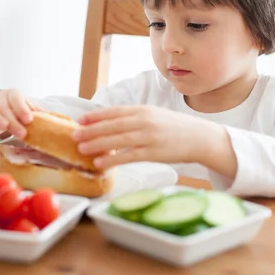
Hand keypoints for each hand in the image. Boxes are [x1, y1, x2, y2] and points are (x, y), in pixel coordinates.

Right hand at [0, 89, 37, 143]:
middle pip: (3, 106)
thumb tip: (52, 120)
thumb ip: (38, 113)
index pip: (16, 97)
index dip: (22, 108)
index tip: (29, 119)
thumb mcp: (30, 109)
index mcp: (12, 94)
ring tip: (3, 129)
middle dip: (13, 121)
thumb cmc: (20, 110)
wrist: (5, 111)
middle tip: (22, 134)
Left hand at [72, 105, 228, 169]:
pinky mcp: (153, 153)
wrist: (200, 138)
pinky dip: (112, 160)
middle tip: (74, 135)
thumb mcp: (155, 116)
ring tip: (80, 149)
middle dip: (90, 130)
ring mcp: (149, 137)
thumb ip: (135, 119)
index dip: (96, 116)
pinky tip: (100, 163)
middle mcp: (144, 121)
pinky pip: (128, 156)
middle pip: (112, 125)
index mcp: (143, 110)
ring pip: (117, 140)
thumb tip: (111, 125)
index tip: (80, 120)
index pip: (114, 111)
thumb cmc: (175, 129)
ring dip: (97, 144)